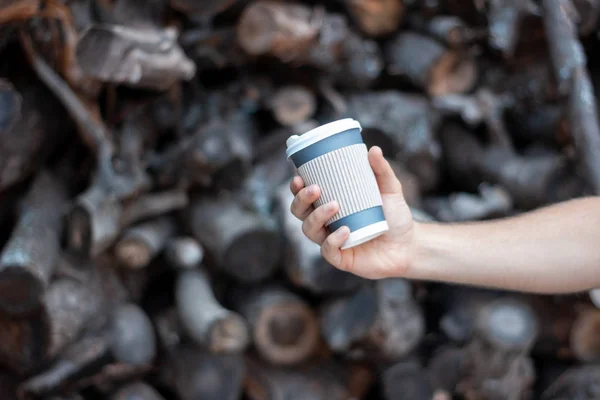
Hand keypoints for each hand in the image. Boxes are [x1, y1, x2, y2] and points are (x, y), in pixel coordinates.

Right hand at [289, 146, 414, 278]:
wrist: (410, 244)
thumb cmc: (395, 215)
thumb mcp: (390, 189)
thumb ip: (381, 170)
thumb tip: (373, 149)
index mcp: (330, 204)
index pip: (305, 195)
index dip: (296, 187)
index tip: (299, 176)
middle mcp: (327, 223)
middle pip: (299, 212)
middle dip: (301, 200)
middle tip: (316, 189)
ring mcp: (332, 241)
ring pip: (309, 230)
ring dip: (317, 217)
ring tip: (334, 206)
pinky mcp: (341, 258)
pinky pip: (328, 251)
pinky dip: (333, 240)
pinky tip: (345, 231)